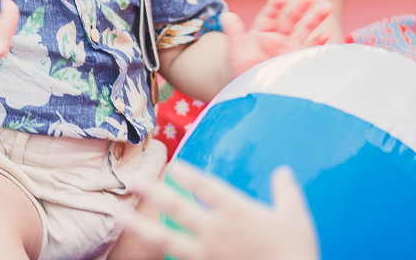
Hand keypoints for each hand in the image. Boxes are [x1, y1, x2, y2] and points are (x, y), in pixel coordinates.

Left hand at [122, 162, 319, 259]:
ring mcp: (209, 254)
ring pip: (168, 238)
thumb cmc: (296, 250)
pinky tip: (146, 250)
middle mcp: (216, 230)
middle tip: (132, 180)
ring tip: (119, 217)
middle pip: (178, 207)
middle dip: (154, 192)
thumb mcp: (295, 216)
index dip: (187, 173)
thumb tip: (283, 171)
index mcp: (236, 211)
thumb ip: (286, 191)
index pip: (206, 186)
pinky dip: (163, 256)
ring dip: (141, 226)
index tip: (172, 164)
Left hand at [222, 0, 331, 77]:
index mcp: (261, 34)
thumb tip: (226, 15)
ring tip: (327, 6)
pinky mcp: (298, 61)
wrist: (253, 94)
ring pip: (304, 30)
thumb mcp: (236, 54)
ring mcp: (289, 49)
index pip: (270, 16)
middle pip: (290, 19)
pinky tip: (326, 35)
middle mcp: (277, 39)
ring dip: (315, 19)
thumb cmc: (241, 73)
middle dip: (300, 7)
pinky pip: (309, 49)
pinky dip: (317, 42)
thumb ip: (234, 34)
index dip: (276, 6)